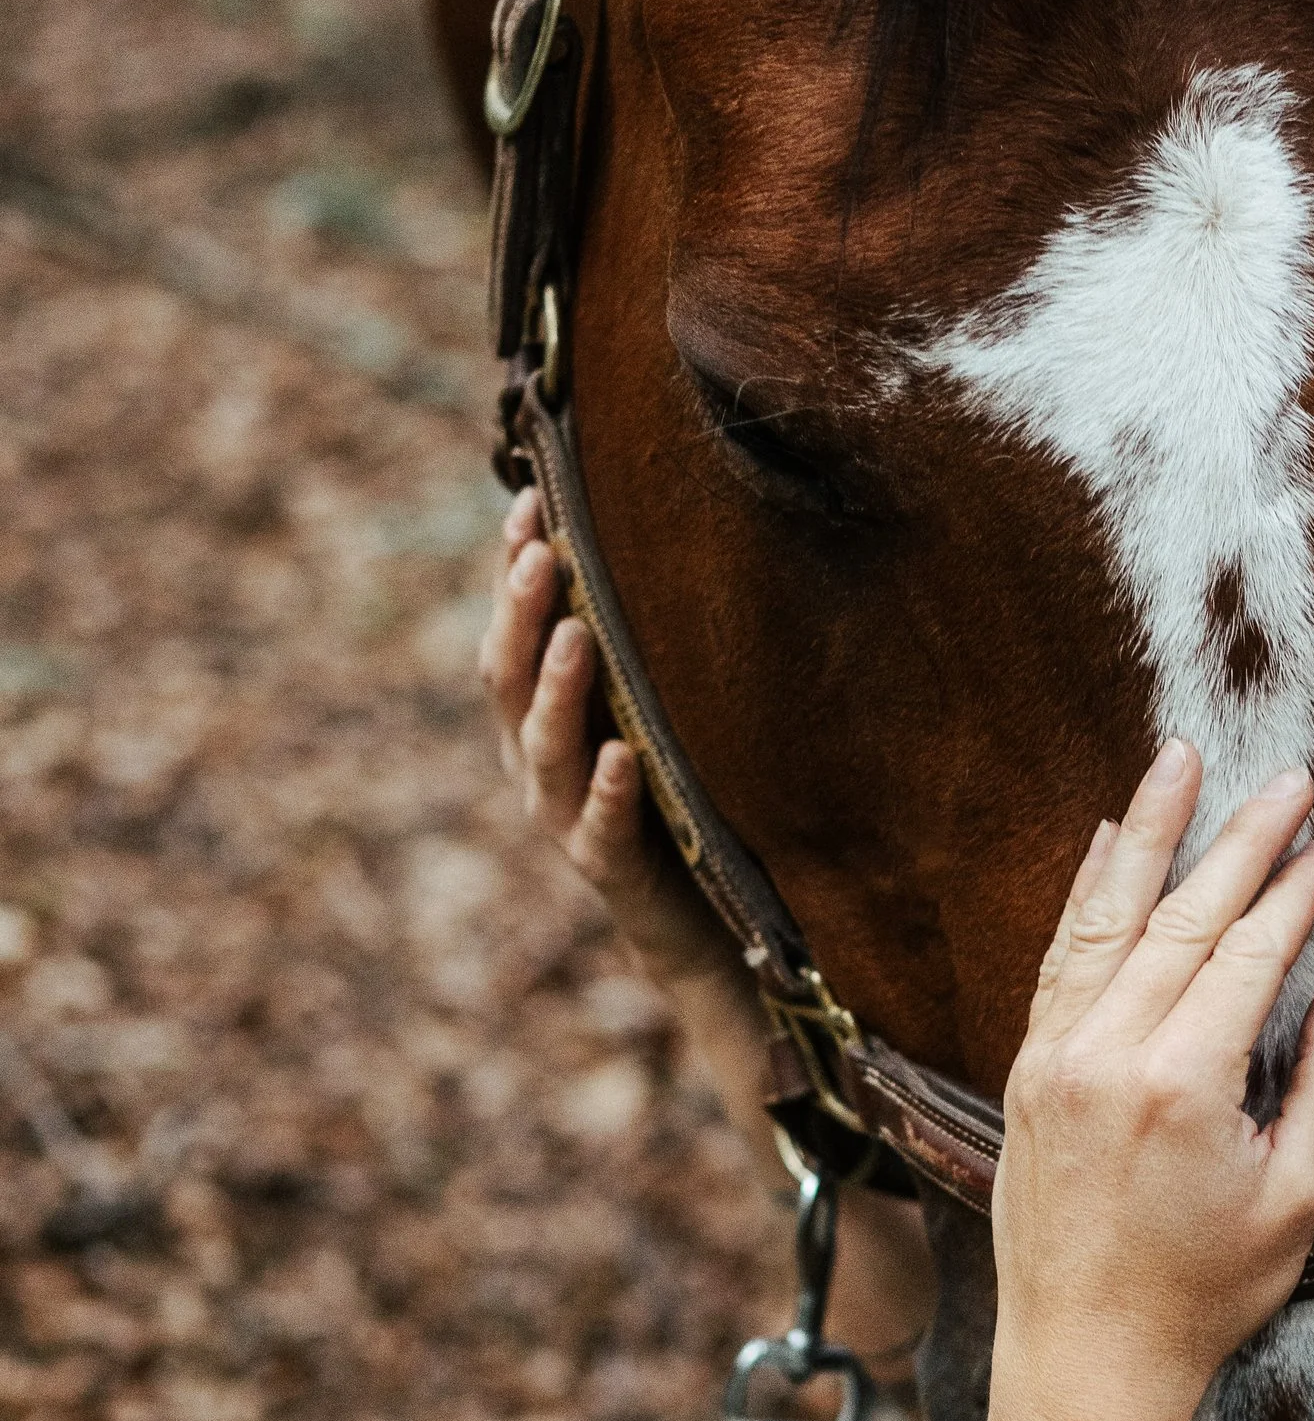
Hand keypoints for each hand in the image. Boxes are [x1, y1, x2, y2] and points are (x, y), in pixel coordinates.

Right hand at [478, 486, 730, 994]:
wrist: (696, 919)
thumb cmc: (670, 791)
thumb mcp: (644, 708)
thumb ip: (629, 643)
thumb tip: (635, 534)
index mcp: (536, 716)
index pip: (512, 631)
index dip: (513, 570)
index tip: (532, 501)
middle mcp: (537, 761)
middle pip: (510, 679)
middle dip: (523, 613)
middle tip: (543, 551)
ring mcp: (564, 816)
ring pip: (545, 748)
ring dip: (559, 690)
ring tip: (578, 635)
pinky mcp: (609, 867)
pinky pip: (601, 828)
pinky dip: (608, 791)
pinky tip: (622, 755)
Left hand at [988, 742, 1313, 1420]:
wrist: (1084, 1361)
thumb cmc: (1203, 1292)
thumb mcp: (1298, 1197)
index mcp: (1182, 1085)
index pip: (1248, 952)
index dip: (1294, 891)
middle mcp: (1106, 1054)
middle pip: (1183, 916)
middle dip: (1240, 841)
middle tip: (1285, 780)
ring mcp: (1054, 1057)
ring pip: (1107, 917)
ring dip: (1148, 832)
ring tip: (1179, 761)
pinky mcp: (1026, 1070)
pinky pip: (1061, 956)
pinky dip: (1086, 892)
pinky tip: (1109, 841)